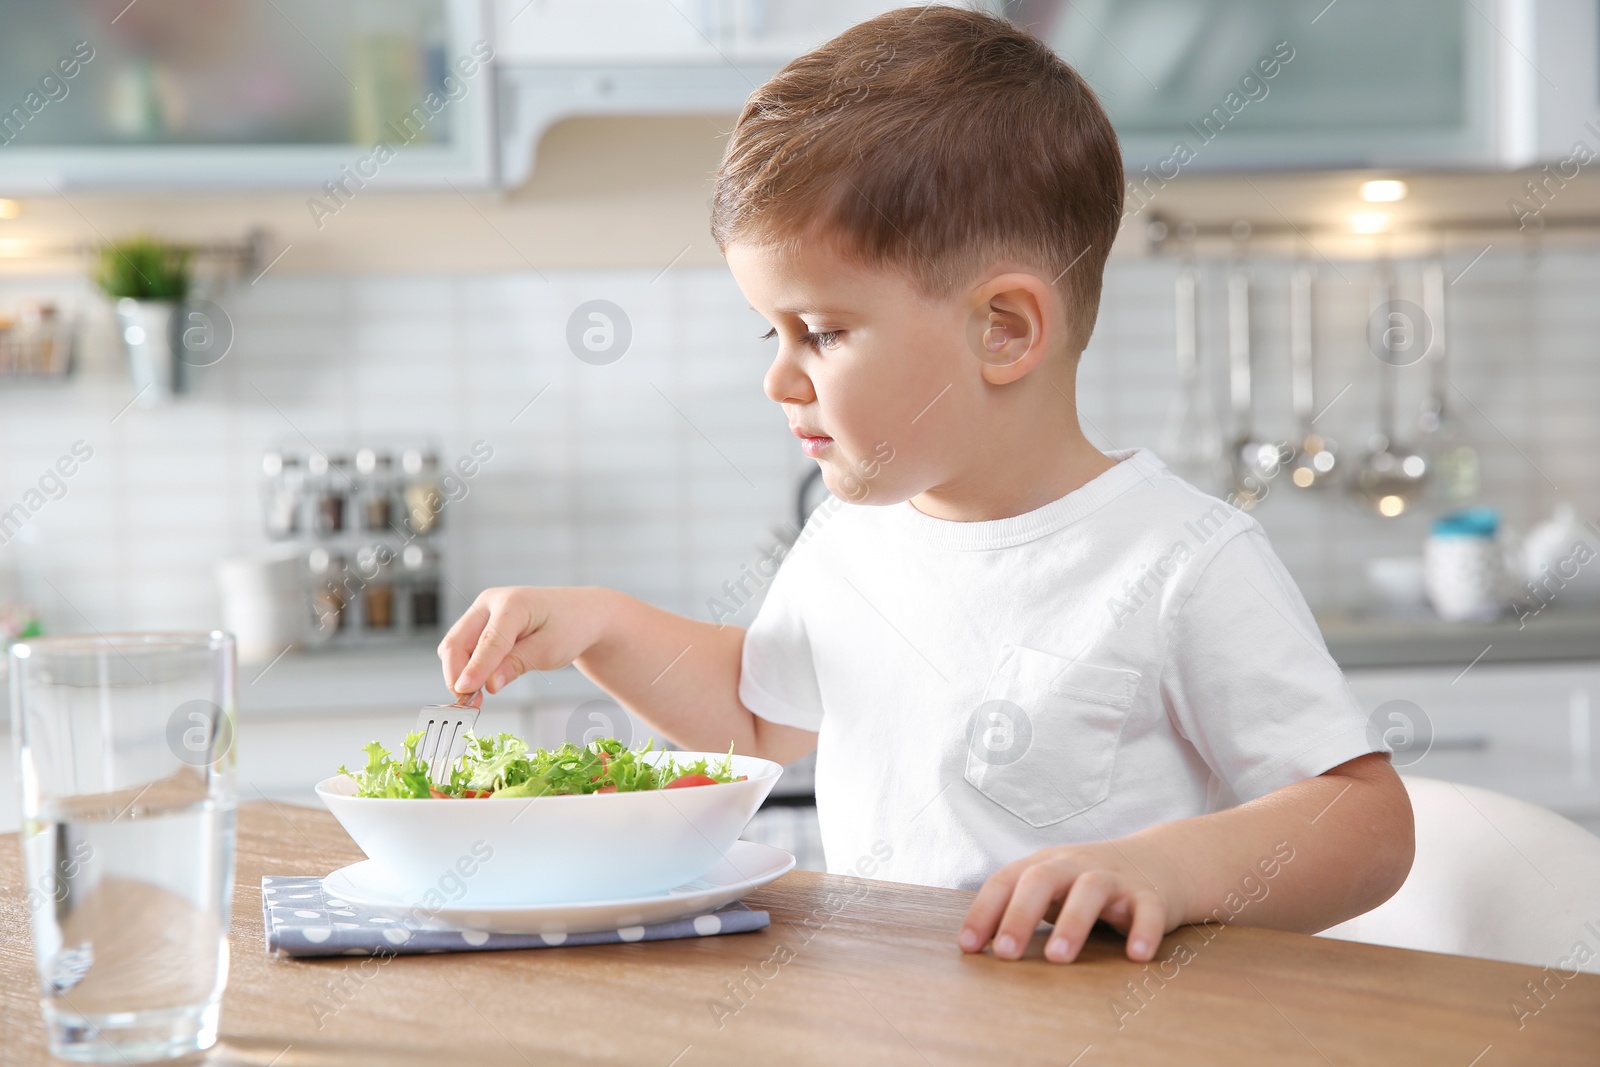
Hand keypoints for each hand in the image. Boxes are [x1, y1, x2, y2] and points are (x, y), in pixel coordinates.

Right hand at [439, 586, 611, 696]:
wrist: (580, 614)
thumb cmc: (570, 627)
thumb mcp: (549, 650)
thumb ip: (516, 665)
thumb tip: (488, 685)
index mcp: (512, 603)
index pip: (488, 641)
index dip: (474, 669)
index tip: (464, 692)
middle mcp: (491, 602)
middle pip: (457, 641)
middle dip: (457, 674)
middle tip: (468, 703)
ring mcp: (484, 610)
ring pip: (456, 645)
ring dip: (459, 672)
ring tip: (475, 698)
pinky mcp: (482, 622)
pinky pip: (464, 646)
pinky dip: (466, 666)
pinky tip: (480, 684)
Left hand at [958, 839, 1188, 963]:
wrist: (1160, 861)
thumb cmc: (1087, 884)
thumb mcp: (1050, 889)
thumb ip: (1016, 910)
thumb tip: (972, 947)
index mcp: (1044, 865)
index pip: (1005, 881)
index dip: (984, 911)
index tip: (968, 946)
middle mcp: (1075, 866)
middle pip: (1042, 878)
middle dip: (1020, 915)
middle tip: (1005, 954)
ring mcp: (1114, 878)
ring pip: (1091, 890)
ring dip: (1073, 923)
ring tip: (1058, 958)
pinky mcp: (1151, 895)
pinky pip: (1148, 911)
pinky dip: (1144, 930)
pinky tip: (1136, 955)